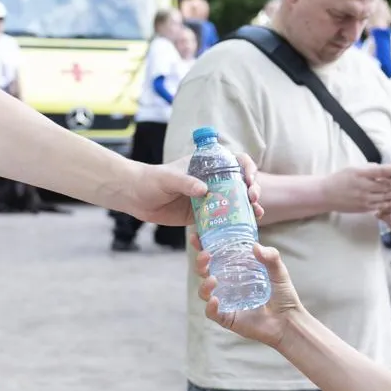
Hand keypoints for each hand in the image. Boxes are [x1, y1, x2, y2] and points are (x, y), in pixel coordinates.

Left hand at [143, 149, 265, 227]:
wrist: (134, 196)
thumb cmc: (151, 180)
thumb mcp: (168, 178)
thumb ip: (185, 182)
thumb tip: (204, 191)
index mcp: (207, 165)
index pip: (235, 160)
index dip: (247, 168)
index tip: (249, 179)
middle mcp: (211, 181)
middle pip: (240, 183)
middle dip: (252, 189)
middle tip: (253, 199)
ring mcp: (208, 199)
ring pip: (235, 202)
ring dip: (249, 208)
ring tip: (256, 214)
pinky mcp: (201, 215)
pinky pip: (221, 220)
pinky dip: (232, 224)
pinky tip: (242, 229)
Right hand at [194, 239, 306, 349]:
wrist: (288, 322)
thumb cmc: (283, 295)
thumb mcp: (279, 271)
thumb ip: (271, 257)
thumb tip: (255, 246)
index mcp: (236, 270)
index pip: (216, 255)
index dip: (204, 246)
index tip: (197, 237)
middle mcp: (228, 284)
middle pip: (205, 271)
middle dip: (200, 262)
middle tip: (205, 255)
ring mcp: (226, 301)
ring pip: (204, 291)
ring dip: (204, 284)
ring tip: (212, 280)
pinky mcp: (227, 318)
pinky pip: (212, 313)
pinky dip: (210, 307)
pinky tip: (215, 300)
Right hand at [328, 163, 390, 214]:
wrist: (326, 195)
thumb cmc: (339, 179)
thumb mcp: (353, 168)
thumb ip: (369, 168)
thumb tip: (384, 169)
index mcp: (361, 173)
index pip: (384, 171)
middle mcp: (364, 186)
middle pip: (388, 185)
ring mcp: (364, 198)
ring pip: (387, 196)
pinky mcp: (364, 208)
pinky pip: (381, 205)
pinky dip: (390, 202)